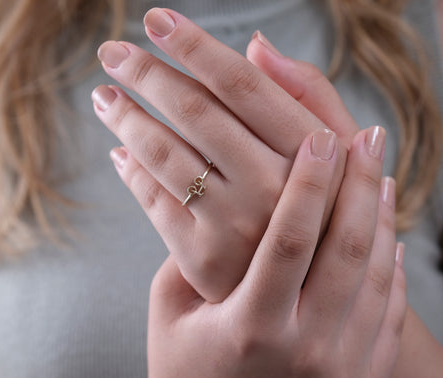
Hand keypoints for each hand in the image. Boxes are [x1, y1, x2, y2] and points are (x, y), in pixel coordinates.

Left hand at [92, 8, 351, 302]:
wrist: (297, 287)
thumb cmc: (315, 206)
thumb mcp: (337, 149)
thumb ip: (309, 94)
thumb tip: (256, 45)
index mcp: (311, 153)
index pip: (242, 84)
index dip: (194, 46)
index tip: (156, 21)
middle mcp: (275, 188)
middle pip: (195, 111)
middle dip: (145, 72)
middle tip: (113, 52)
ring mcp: (236, 227)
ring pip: (163, 153)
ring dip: (125, 117)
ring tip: (105, 99)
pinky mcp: (202, 258)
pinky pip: (152, 200)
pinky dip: (130, 169)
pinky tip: (121, 153)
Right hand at [138, 128, 405, 377]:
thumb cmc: (177, 366)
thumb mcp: (170, 305)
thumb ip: (187, 245)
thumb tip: (198, 178)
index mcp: (247, 330)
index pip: (290, 239)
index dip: (310, 182)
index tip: (324, 136)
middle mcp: (301, 355)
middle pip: (348, 252)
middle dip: (361, 185)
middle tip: (369, 137)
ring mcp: (338, 377)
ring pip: (378, 279)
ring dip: (383, 220)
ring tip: (381, 178)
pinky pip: (388, 317)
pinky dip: (392, 269)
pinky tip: (388, 234)